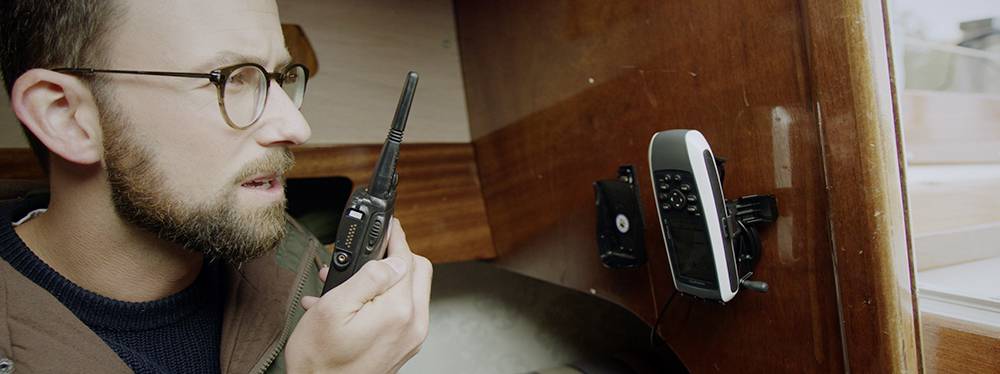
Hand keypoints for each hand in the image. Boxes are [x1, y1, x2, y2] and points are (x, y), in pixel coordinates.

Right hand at [285, 219, 432, 373]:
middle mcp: (412, 325)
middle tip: (365, 253)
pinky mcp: (402, 346)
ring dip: (381, 279)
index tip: (389, 223)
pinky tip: (349, 304)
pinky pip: (399, 311)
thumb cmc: (320, 361)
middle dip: (392, 256)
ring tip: (343, 283)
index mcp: (399, 311)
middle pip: (416, 272)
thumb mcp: (333, 308)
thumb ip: (368, 278)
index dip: (395, 236)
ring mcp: (410, 338)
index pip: (407, 259)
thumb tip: (393, 258)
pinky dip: (380, 300)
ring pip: (407, 291)